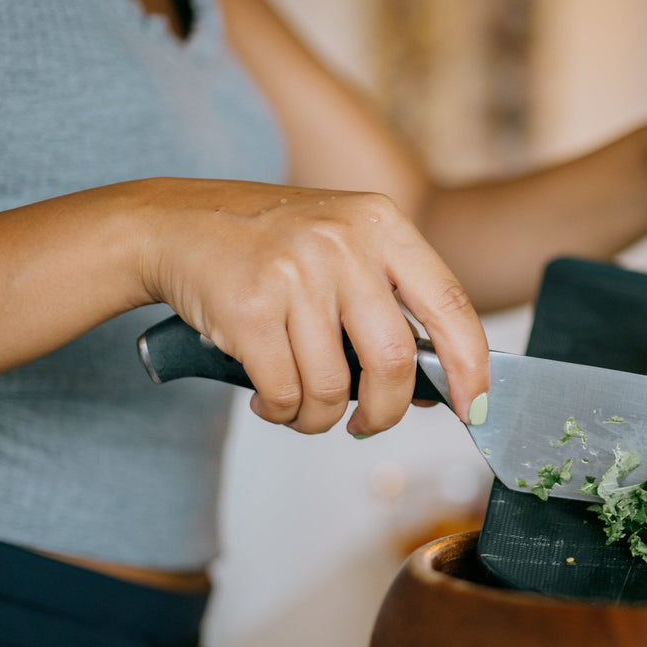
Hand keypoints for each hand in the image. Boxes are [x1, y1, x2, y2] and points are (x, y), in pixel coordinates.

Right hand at [133, 178, 487, 435]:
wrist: (174, 223)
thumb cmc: (271, 246)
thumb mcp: (345, 246)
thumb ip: (392, 302)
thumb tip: (435, 385)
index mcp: (382, 224)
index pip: (450, 305)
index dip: (470, 366)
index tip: (471, 405)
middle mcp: (343, 243)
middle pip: (394, 360)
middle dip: (386, 411)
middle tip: (369, 423)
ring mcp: (295, 273)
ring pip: (332, 387)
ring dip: (319, 418)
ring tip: (303, 407)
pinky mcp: (249, 307)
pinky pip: (286, 392)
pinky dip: (282, 411)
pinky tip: (271, 399)